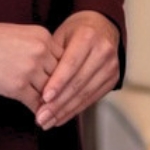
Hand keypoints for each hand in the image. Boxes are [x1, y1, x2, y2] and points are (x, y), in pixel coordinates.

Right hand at [0, 16, 63, 113]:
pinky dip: (39, 113)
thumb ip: (38, 49)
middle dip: (60, 92)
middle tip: (64, 105)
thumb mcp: (20, 35)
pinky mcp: (17, 86)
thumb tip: (51, 70)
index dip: (65, 76)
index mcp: (43, 36)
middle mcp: (40, 51)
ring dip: (51, 105)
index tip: (65, 88)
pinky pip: (36, 104)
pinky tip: (39, 118)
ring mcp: (29, 69)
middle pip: (62, 77)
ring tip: (53, 114)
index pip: (65, 60)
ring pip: (51, 93)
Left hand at [35, 11, 120, 129]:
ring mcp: (111, 66)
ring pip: (85, 93)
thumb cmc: (75, 32)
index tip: (43, 97)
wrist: (101, 27)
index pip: (71, 63)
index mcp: (88, 36)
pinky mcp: (113, 79)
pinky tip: (60, 118)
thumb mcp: (61, 35)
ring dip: (65, 111)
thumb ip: (51, 57)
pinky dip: (75, 110)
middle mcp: (103, 50)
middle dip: (58, 103)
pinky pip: (92, 98)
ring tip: (47, 121)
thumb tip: (36, 84)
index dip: (58, 82)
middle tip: (41, 117)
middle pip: (79, 82)